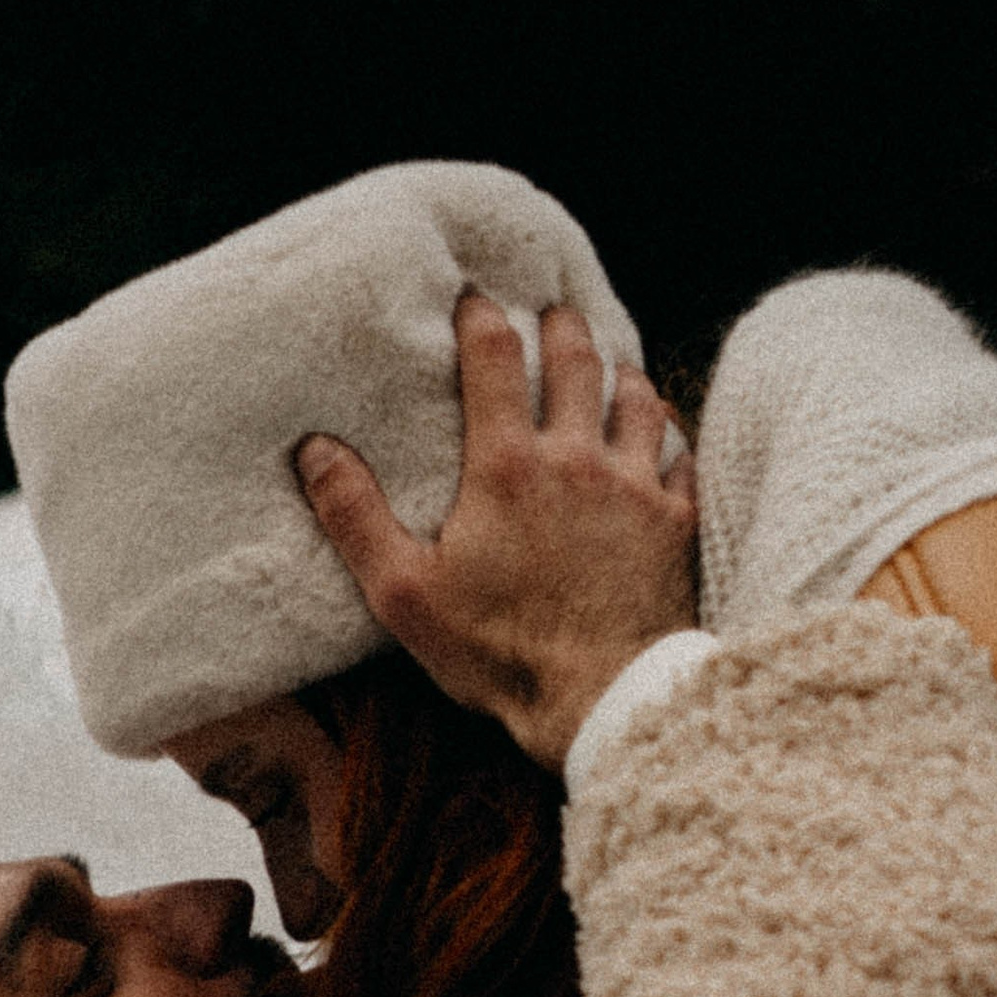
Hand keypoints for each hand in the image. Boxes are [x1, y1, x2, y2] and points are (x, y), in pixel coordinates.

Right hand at [295, 295, 698, 768]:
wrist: (603, 699)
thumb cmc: (498, 652)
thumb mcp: (404, 593)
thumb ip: (356, 516)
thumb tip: (315, 450)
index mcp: (507, 464)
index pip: (495, 358)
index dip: (481, 316)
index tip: (473, 296)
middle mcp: (577, 458)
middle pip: (576, 360)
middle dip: (562, 325)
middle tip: (554, 309)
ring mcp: (636, 486)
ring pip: (637, 398)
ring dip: (621, 371)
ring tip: (611, 362)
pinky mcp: (676, 523)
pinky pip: (680, 455)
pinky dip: (669, 436)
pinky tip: (662, 438)